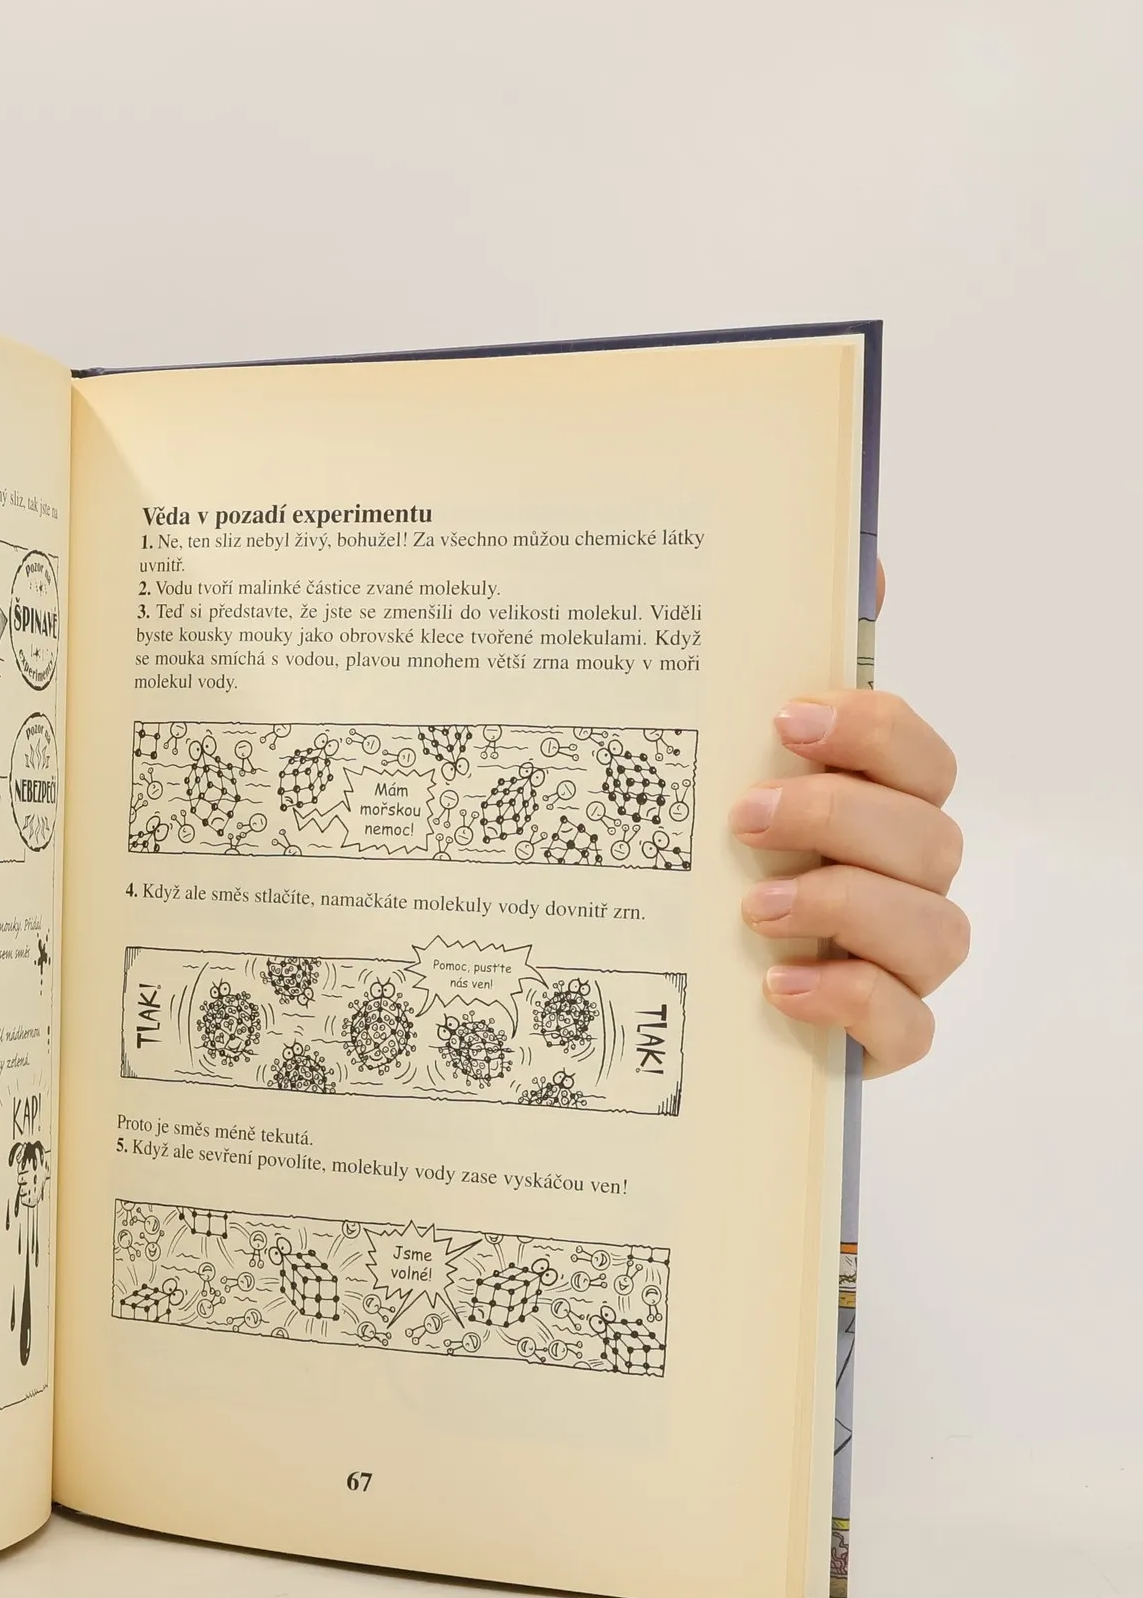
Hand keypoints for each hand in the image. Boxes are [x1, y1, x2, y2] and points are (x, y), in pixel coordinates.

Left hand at [729, 563, 965, 1075]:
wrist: (660, 994)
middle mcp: (899, 879)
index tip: (787, 719)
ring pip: (936, 929)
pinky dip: (852, 1003)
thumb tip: (862, 560)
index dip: (871, 731)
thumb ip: (767, 673)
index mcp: (870, 807)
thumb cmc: (698, 866)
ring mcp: (896, 960)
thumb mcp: (701, 766)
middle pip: (930, 834)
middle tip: (743, 815)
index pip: (917, 756)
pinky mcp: (877, 1037)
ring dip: (847, 908)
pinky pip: (909, 1026)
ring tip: (755, 907)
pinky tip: (779, 984)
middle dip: (840, 816)